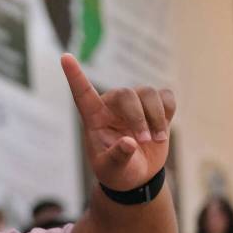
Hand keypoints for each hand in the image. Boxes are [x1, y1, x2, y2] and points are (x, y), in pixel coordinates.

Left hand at [61, 54, 174, 191]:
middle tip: (144, 141)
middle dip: (139, 117)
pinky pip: (166, 96)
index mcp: (94, 118)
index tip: (65, 57)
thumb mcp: (113, 169)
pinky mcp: (155, 106)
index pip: (82, 94)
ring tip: (157, 140)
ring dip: (156, 118)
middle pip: (127, 94)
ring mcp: (135, 104)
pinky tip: (163, 129)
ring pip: (148, 93)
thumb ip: (118, 157)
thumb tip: (128, 143)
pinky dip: (168, 112)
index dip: (74, 76)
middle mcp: (112, 106)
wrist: (137, 175)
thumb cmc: (117, 172)